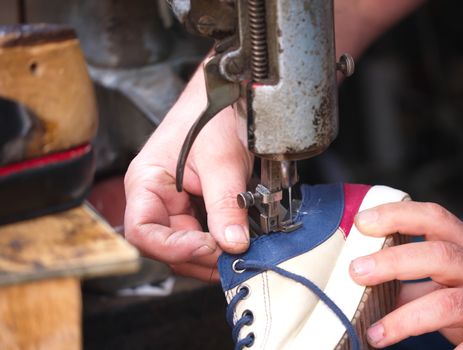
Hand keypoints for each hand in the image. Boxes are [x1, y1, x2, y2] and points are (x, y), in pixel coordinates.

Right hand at [124, 67, 252, 280]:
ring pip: (187, 245)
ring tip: (241, 251)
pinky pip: (204, 235)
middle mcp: (155, 198)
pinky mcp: (195, 206)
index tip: (209, 247)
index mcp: (146, 182)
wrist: (227, 95)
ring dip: (213, 255)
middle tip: (235, 256)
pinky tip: (238, 241)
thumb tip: (233, 244)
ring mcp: (175, 204)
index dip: (173, 247)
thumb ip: (226, 204)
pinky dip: (221, 243)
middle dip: (200, 256)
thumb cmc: (213, 113)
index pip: (142, 232)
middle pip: (167, 246)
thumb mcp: (222, 160)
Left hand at [350, 201, 462, 348]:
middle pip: (440, 255)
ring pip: (449, 303)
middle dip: (394, 261)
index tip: (361, 222)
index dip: (397, 215)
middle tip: (357, 272)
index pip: (434, 218)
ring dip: (405, 319)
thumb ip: (413, 280)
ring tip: (375, 334)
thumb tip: (363, 282)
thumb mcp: (452, 278)